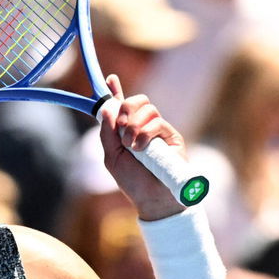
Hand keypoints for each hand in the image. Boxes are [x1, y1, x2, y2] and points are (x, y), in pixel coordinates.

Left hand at [96, 75, 185, 220]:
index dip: (116, 91)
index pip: (122, 105)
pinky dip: (145, 133)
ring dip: (133, 125)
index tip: (111, 79)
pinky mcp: (172, 136)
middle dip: (125, 108)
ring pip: (148, 109)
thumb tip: (107, 108)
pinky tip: (140, 148)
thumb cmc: (132, 181)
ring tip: (130, 145)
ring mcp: (159, 131)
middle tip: (121, 128)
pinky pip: (157, 122)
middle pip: (138, 100)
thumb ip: (107, 133)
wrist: (152, 198)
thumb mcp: (111, 157)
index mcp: (127, 130)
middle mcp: (144, 127)